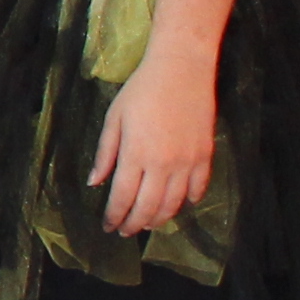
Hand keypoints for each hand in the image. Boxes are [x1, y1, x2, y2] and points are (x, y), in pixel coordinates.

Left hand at [91, 56, 219, 239]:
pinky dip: (188, 201)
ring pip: (173, 204)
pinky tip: (180, 205)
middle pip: (148, 208)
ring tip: (148, 223)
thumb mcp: (114, 118)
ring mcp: (187, 162)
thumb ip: (105, 153)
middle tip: (126, 231)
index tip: (109, 226)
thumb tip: (95, 183)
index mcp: (135, 155)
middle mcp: (162, 164)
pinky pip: (198, 188)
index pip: (123, 198)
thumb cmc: (142, 90)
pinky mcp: (205, 156)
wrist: (181, 69)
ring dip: (159, 218)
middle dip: (134, 224)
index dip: (114, 216)